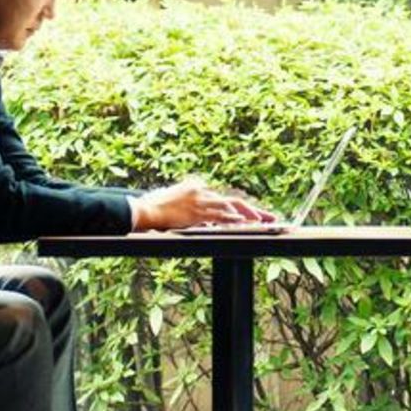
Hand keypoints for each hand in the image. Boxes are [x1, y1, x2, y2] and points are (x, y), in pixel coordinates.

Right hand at [133, 177, 278, 231]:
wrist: (140, 210)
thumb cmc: (152, 209)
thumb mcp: (174, 202)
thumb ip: (191, 209)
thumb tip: (202, 220)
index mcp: (196, 186)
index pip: (222, 199)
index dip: (239, 209)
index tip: (251, 216)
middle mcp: (201, 190)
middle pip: (233, 200)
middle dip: (253, 210)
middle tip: (269, 217)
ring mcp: (199, 201)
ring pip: (231, 207)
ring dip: (249, 215)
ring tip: (264, 221)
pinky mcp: (196, 211)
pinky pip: (219, 216)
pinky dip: (233, 219)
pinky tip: (244, 223)